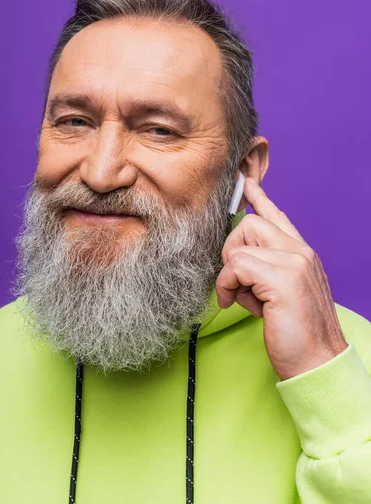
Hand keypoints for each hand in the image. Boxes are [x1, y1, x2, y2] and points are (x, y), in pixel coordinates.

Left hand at [216, 177, 347, 379]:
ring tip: (242, 297)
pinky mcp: (282, 277)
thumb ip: (264, 270)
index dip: (258, 198)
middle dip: (231, 250)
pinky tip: (233, 303)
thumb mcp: (279, 293)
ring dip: (230, 272)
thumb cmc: (296, 333)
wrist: (317, 362)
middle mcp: (300, 251)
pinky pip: (235, 266)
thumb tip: (236, 262)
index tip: (245, 182)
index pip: (277, 216)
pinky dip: (226, 285)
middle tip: (236, 281)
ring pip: (240, 243)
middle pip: (249, 224)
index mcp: (302, 253)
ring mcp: (293, 261)